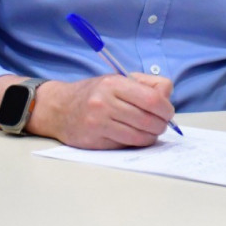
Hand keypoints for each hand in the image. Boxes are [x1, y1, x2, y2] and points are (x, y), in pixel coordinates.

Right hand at [29, 72, 175, 149]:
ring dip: (151, 136)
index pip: (153, 99)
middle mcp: (104, 102)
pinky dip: (136, 143)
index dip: (166, 109)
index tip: (167, 112)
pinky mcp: (94, 141)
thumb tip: (168, 98)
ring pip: (139, 136)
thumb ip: (146, 85)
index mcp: (114, 83)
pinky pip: (125, 145)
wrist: (58, 108)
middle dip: (161, 125)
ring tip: (150, 131)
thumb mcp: (118, 79)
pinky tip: (135, 137)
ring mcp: (98, 123)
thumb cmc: (95, 93)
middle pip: (149, 120)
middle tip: (161, 124)